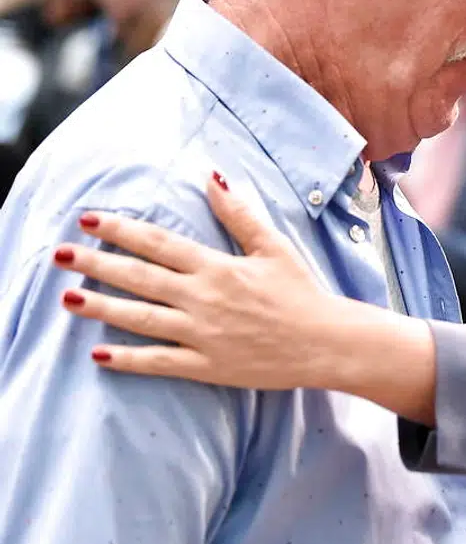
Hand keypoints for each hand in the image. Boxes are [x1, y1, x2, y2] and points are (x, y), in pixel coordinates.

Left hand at [52, 171, 363, 388]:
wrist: (327, 342)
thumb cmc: (302, 291)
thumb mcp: (273, 246)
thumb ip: (239, 213)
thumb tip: (212, 177)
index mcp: (218, 267)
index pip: (159, 243)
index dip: (121, 229)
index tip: (89, 219)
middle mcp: (204, 299)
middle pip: (140, 277)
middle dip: (96, 264)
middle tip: (59, 255)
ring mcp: (203, 335)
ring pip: (141, 319)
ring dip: (101, 309)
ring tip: (68, 299)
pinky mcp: (207, 366)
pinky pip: (159, 362)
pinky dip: (128, 360)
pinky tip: (99, 355)